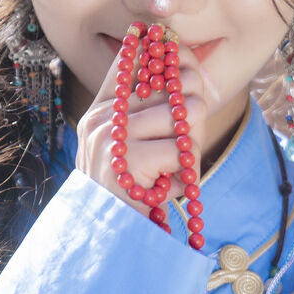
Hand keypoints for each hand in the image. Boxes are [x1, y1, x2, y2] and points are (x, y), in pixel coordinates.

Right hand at [75, 41, 214, 213]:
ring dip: (191, 144)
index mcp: (101, 110)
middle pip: (170, 83)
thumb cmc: (130, 196)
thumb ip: (149, 117)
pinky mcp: (128, 158)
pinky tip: (170, 187)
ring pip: (182, 113)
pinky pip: (181, 148)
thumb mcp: (133, 151)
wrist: (110, 240)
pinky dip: (185, 172)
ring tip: (177, 168)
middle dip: (192, 109)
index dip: (164, 53)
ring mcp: (112, 136)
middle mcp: (102, 117)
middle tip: (187, 140)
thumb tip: (190, 76)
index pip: (131, 59)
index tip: (181, 53)